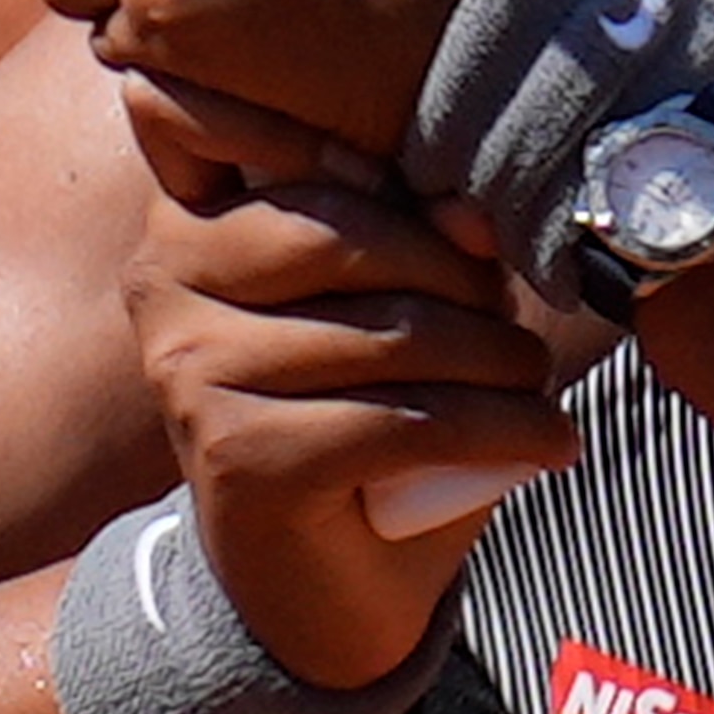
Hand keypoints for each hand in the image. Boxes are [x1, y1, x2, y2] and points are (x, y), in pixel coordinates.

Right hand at [115, 71, 575, 686]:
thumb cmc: (369, 416)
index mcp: (190, 215)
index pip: (251, 123)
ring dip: (498, 362)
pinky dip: (499, 430)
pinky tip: (548, 445)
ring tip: (535, 387)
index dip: (365, 152)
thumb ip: (426, 233)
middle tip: (519, 329)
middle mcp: (165, 278)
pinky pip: (399, 419)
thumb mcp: (406, 302)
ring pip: (389, 331)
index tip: (454, 218)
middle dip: (462, 278)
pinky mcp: (237, 454)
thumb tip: (473, 211)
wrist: (324, 591)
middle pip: (351, 230)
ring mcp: (190, 369)